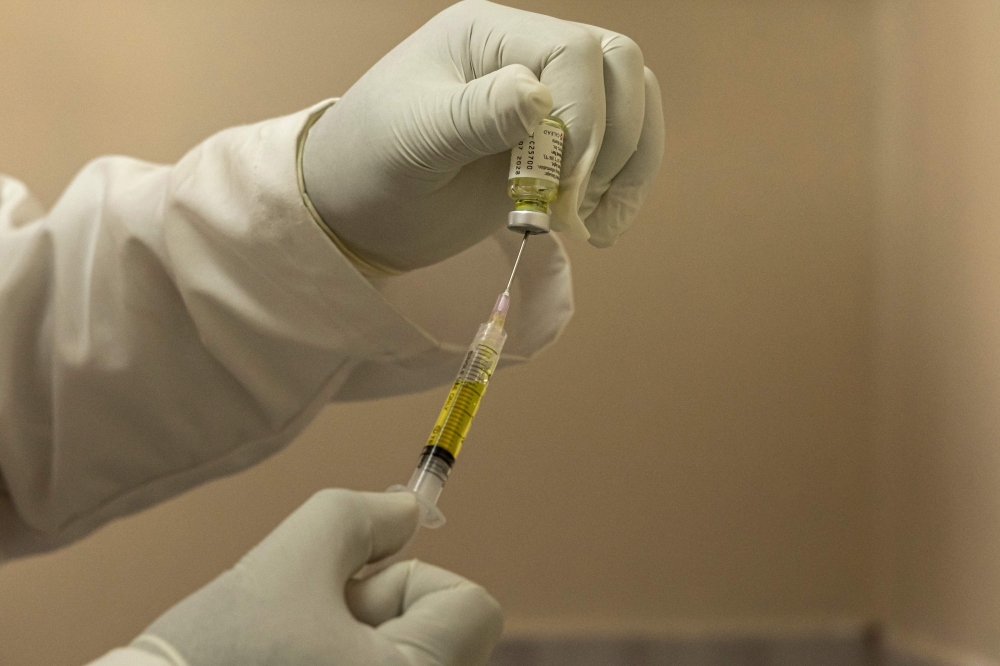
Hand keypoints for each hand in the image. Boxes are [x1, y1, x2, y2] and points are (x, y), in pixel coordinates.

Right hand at [132, 490, 502, 665]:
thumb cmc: (216, 650)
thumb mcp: (294, 554)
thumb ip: (366, 514)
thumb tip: (410, 511)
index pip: (473, 607)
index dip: (411, 584)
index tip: (349, 595)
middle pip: (445, 637)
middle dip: (383, 615)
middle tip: (311, 627)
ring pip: (409, 659)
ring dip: (361, 642)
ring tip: (293, 652)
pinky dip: (348, 664)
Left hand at [303, 0, 664, 270]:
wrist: (358, 212)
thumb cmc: (370, 164)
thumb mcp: (413, 138)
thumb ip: (475, 115)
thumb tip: (539, 95)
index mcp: (489, 34)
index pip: (573, 51)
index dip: (584, 115)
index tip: (557, 180)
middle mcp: (526, 57)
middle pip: (619, 66)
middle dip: (612, 139)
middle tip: (572, 200)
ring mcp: (548, 103)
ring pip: (633, 105)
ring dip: (628, 167)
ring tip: (590, 224)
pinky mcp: (557, 149)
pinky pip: (618, 151)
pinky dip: (622, 188)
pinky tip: (596, 227)